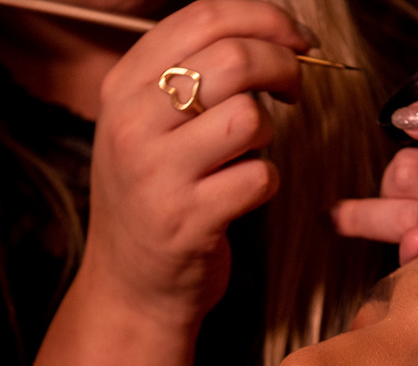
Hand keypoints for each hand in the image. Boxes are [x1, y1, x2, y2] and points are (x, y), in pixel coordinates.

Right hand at [81, 0, 310, 327]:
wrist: (129, 288)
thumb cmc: (152, 197)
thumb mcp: (146, 125)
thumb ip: (188, 73)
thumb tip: (268, 30)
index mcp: (122, 87)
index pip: (203, 17)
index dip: (266, 18)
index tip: (295, 39)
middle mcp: (132, 124)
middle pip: (234, 59)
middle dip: (283, 66)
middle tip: (294, 87)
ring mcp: (157, 174)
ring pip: (249, 117)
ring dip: (269, 132)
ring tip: (249, 151)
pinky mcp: (188, 220)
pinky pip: (259, 177)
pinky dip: (265, 183)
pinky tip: (242, 193)